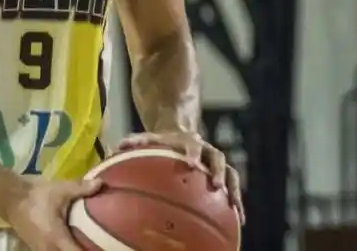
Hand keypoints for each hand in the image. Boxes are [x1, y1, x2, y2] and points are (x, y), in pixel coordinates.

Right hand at [5, 178, 101, 250]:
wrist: (9, 196)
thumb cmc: (36, 194)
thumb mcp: (61, 190)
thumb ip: (82, 189)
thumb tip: (102, 183)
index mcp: (58, 239)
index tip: (105, 248)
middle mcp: (49, 250)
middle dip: (84, 250)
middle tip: (97, 245)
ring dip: (72, 250)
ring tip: (86, 243)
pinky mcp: (36, 248)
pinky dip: (62, 250)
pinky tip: (70, 242)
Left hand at [118, 131, 244, 223]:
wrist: (180, 134)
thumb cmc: (162, 142)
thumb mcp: (149, 139)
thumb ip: (135, 142)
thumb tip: (117, 146)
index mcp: (189, 141)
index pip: (192, 145)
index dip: (192, 153)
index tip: (191, 163)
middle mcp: (207, 150)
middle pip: (217, 157)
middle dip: (218, 171)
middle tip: (217, 185)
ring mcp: (217, 162)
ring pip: (231, 173)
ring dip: (233, 189)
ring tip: (235, 208)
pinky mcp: (223, 174)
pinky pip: (233, 188)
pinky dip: (236, 203)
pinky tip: (239, 221)